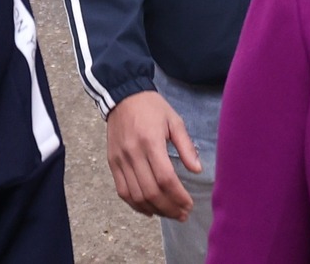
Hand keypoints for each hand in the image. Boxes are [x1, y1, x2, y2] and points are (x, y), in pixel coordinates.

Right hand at [104, 90, 200, 220]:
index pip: (165, 178)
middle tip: (182, 214)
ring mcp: (120, 160)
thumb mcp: (174, 121)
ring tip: (170, 214)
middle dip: (169, 208)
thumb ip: (186, 146)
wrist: (123, 96)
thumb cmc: (152, 107)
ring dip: (154, 210)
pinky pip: (122, 191)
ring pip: (136, 196)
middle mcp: (133, 153)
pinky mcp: (112, 163)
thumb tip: (197, 170)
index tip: (189, 204)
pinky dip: (136, 205)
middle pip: (151, 191)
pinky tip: (150, 210)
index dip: (178, 196)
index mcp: (151, 142)